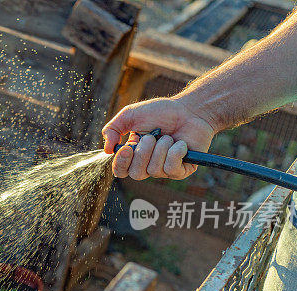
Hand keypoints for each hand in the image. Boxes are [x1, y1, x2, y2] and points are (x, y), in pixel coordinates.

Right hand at [102, 97, 216, 179]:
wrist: (189, 110)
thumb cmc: (161, 112)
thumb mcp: (130, 115)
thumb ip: (112, 129)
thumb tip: (107, 150)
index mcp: (133, 154)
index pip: (120, 170)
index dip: (121, 163)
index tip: (127, 148)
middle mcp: (147, 165)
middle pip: (136, 174)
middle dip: (144, 153)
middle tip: (152, 136)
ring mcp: (164, 169)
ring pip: (154, 170)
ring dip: (161, 148)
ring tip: (168, 136)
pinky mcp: (181, 170)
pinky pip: (171, 169)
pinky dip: (175, 152)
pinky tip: (180, 143)